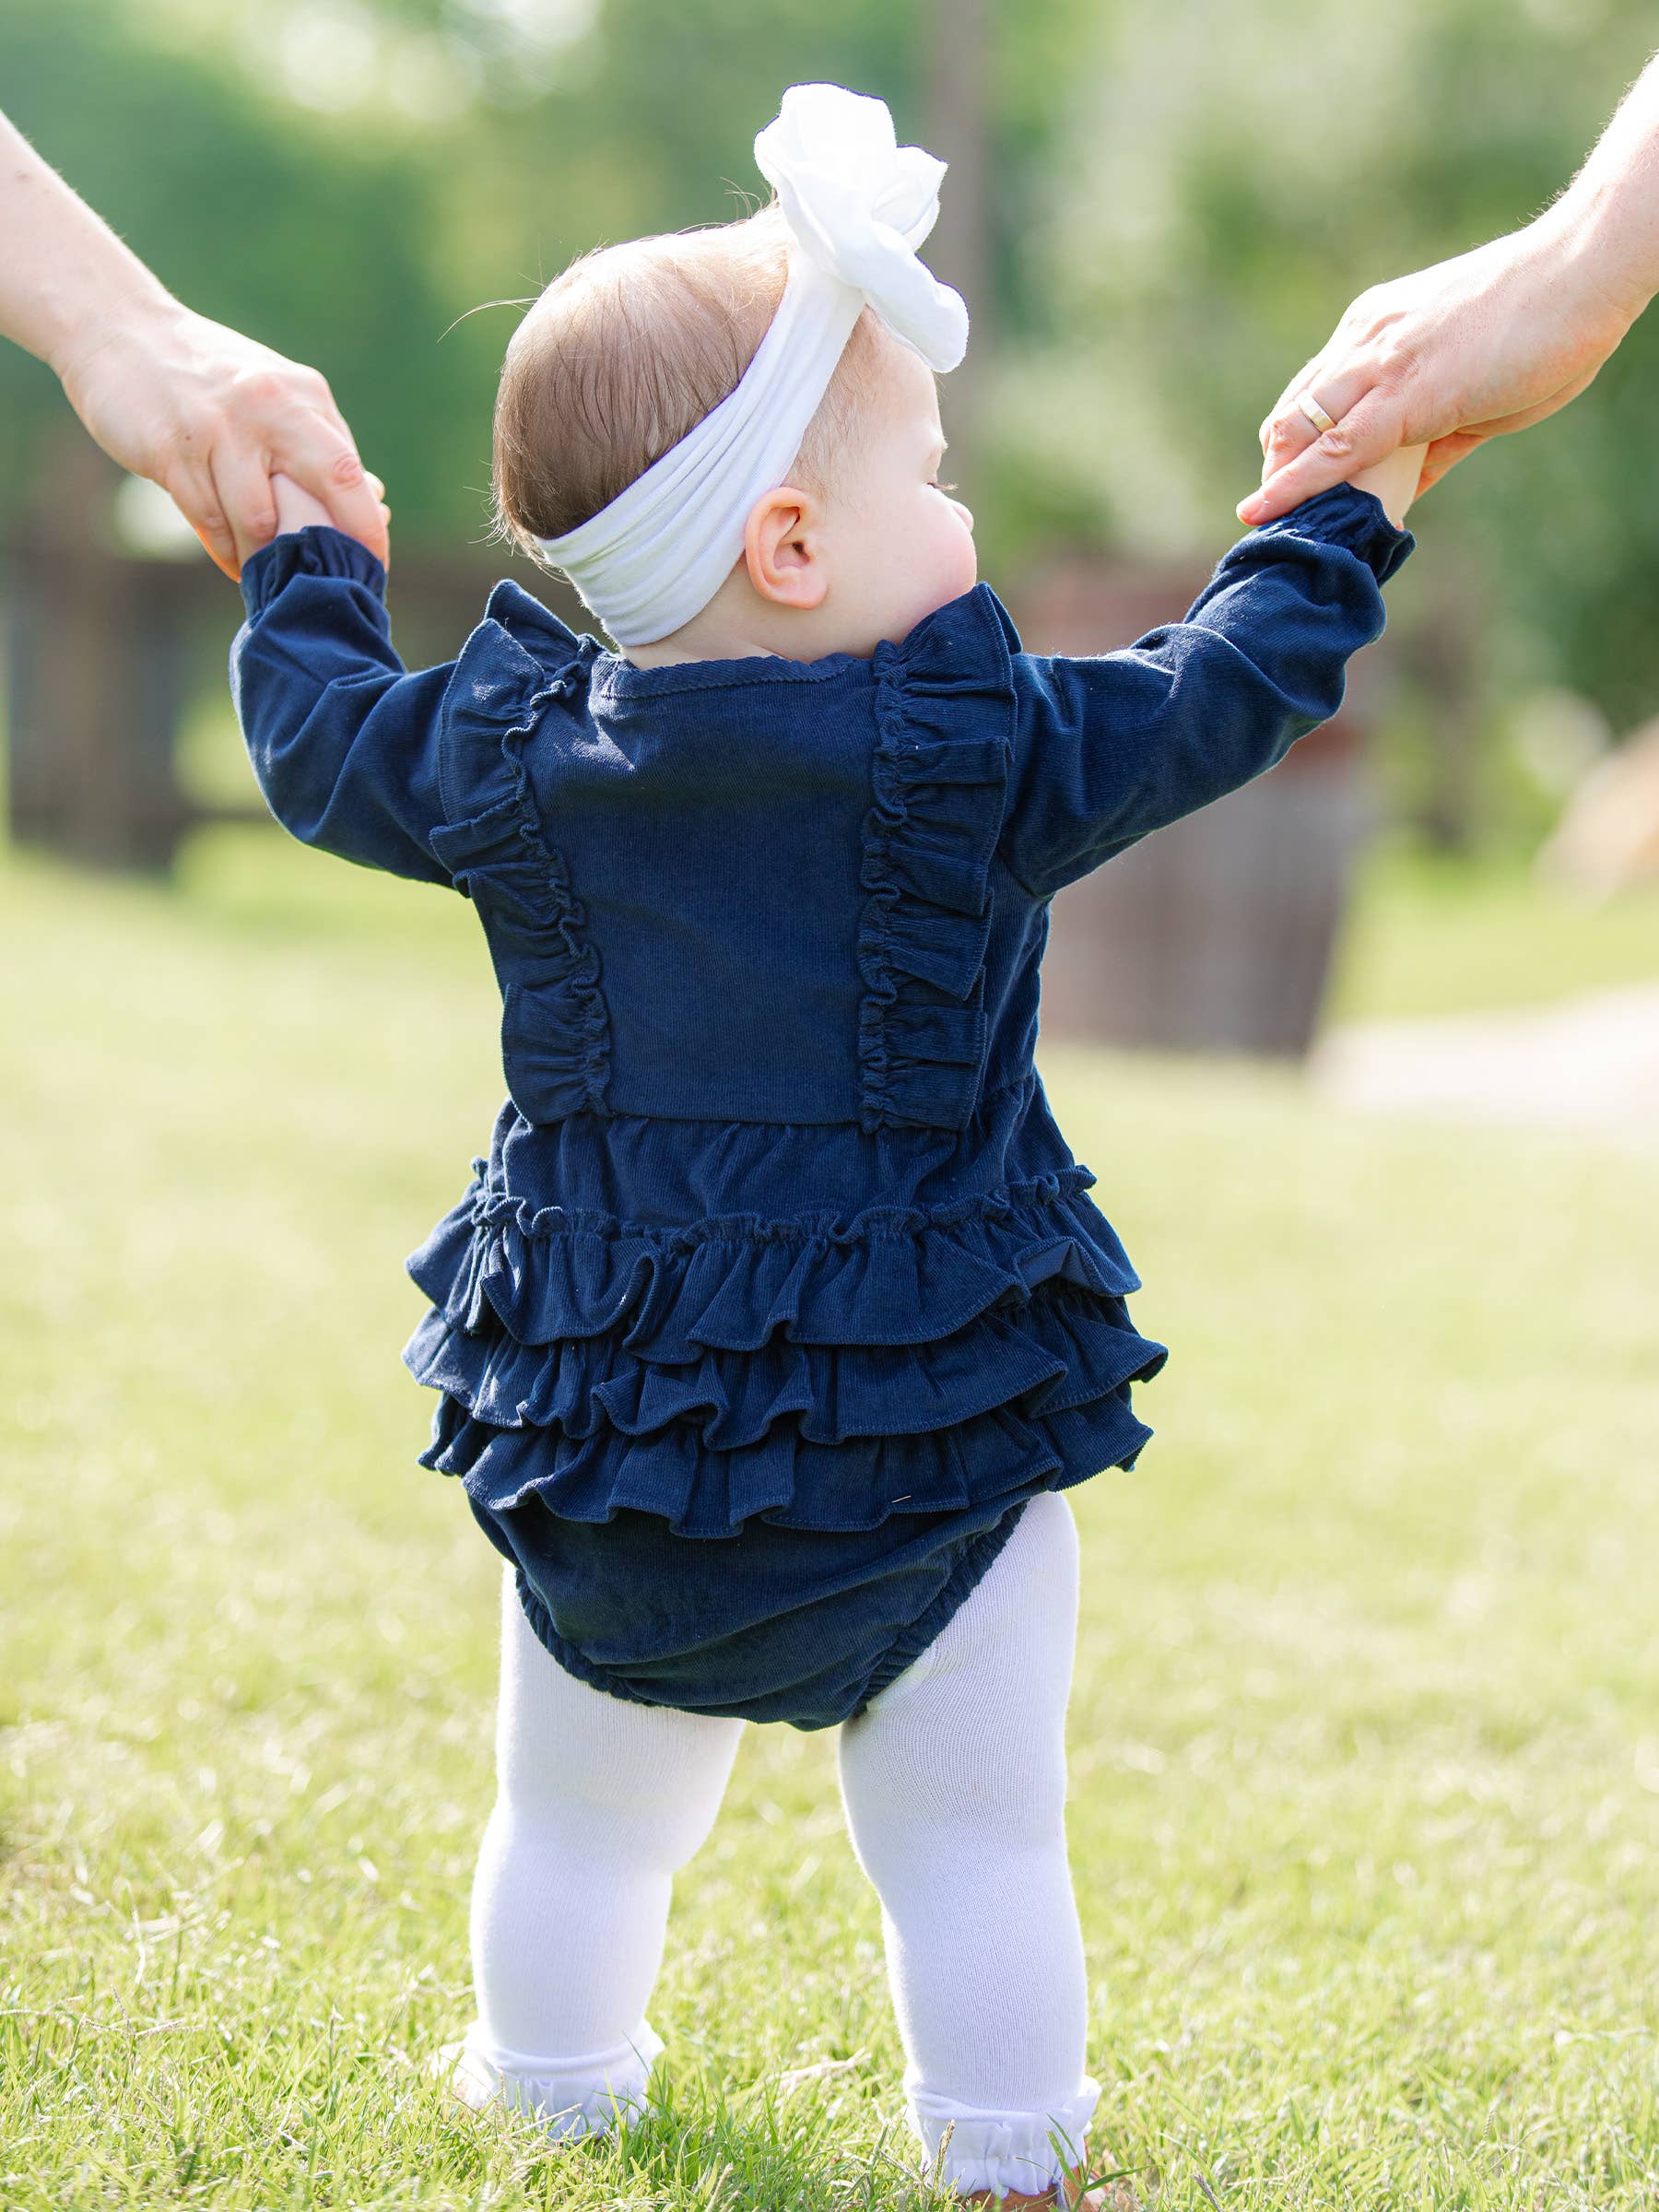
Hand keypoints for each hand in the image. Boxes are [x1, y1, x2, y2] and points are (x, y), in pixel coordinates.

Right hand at [55, 300, 389, 578]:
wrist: (119, 331)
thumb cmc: (209, 377)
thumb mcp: (274, 393)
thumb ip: (318, 442)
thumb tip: (374, 500)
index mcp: (302, 395)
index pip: (349, 470)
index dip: (368, 527)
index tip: (374, 568)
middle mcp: (268, 406)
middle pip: (327, 484)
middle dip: (337, 544)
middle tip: (337, 587)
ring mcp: (219, 428)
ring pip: (260, 521)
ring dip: (265, 559)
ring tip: (266, 575)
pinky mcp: (173, 450)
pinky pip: (210, 521)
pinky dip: (225, 551)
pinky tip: (233, 562)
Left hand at [1239, 213, 1639, 525]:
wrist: (1583, 272)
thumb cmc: (1546, 322)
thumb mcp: (1472, 385)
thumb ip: (1435, 439)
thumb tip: (1408, 487)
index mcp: (1375, 328)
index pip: (1312, 391)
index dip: (1290, 445)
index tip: (1276, 484)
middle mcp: (1365, 339)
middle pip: (1292, 414)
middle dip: (1274, 470)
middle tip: (1269, 517)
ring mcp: (1381, 363)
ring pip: (1301, 430)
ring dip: (1277, 485)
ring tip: (1261, 530)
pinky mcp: (1405, 395)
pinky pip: (1334, 450)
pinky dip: (1294, 487)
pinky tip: (1262, 513)